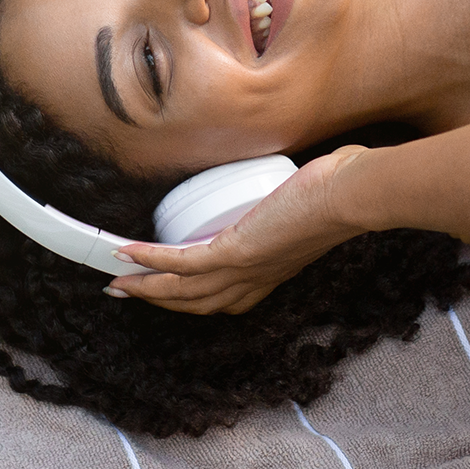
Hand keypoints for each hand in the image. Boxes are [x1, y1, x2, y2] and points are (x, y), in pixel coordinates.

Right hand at [106, 145, 372, 315]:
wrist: (352, 195)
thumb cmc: (345, 191)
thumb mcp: (321, 200)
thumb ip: (314, 192)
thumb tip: (321, 166)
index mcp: (275, 268)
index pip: (232, 295)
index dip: (200, 297)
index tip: (178, 289)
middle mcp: (257, 276)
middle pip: (199, 302)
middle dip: (161, 300)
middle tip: (128, 291)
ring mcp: (243, 267)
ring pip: (182, 289)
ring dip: (145, 286)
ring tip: (117, 280)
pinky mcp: (234, 251)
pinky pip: (181, 263)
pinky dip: (150, 260)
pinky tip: (126, 255)